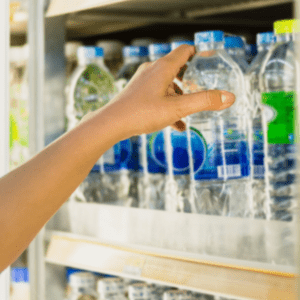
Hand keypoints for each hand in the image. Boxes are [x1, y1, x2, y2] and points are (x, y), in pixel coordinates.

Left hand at [85, 45, 234, 138]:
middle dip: (191, 80)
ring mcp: (143, 83)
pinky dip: (169, 107)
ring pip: (168, 86)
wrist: (111, 124)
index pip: (185, 51)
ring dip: (180, 97)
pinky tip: (177, 125)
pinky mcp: (137, 94)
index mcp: (163, 67)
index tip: (209, 62)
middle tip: (202, 90)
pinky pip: (158, 97)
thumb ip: (204, 101)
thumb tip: (229, 97)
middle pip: (177, 68)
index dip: (199, 54)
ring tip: (190, 112)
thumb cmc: (141, 113)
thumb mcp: (178, 108)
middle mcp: (152, 71)